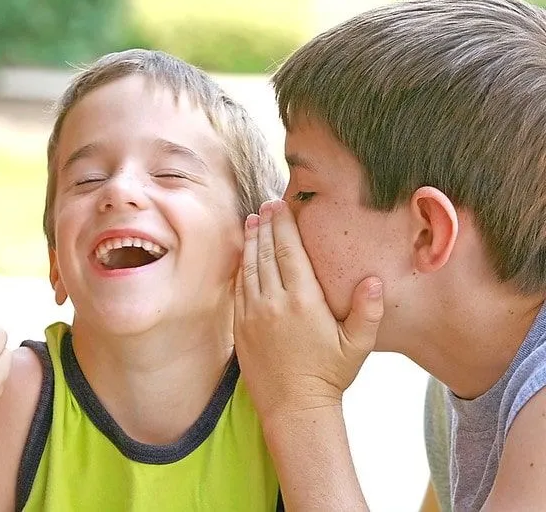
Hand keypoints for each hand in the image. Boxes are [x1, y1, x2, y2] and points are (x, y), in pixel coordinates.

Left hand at [234, 200, 383, 417]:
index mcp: (304, 301)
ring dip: (251, 242)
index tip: (281, 206)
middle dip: (266, 226)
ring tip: (252, 221)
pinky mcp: (240, 326)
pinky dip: (241, 267)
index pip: (290, 252)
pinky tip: (244, 256)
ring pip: (250, 268)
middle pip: (267, 254)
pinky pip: (238, 288)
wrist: (294, 407)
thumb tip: (374, 280)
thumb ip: (368, 311)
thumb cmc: (329, 376)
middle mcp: (274, 302)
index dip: (284, 226)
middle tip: (265, 205)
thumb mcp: (357, 345)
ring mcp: (253, 314)